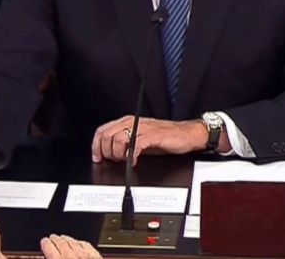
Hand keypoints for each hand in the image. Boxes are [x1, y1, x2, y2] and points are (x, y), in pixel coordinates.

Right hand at [40, 234, 101, 257]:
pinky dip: (79, 242)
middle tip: (53, 238)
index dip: (45, 243)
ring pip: (73, 241)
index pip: (49, 247)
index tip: (44, 242)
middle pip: (60, 242)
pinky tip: (79, 243)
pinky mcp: (95, 255)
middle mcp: (71, 256)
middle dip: (55, 239)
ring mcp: (84, 254)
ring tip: (63, 238)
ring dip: (66, 239)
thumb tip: (49, 258)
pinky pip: (85, 244)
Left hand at [91, 116, 208, 164]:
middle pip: (107, 135)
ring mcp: (143, 128)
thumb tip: (109, 153)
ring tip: (125, 160)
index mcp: (128, 122)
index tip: (97, 157)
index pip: (103, 130)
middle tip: (115, 160)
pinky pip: (136, 146)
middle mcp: (134, 122)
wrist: (187, 135)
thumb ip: (125, 143)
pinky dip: (132, 156)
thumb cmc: (165, 137)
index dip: (96, 145)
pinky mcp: (152, 136)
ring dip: (119, 154)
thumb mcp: (140, 139)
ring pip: (118, 139)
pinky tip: (135, 161)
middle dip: (107, 151)